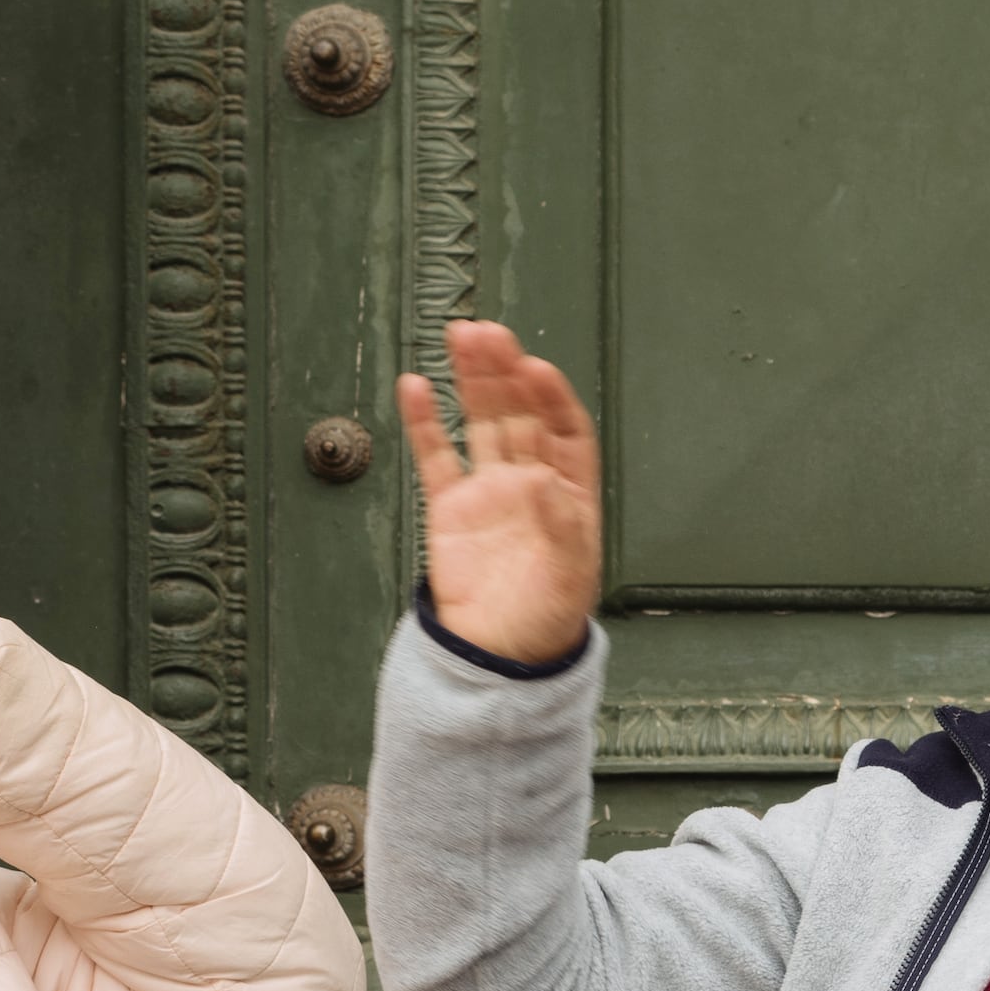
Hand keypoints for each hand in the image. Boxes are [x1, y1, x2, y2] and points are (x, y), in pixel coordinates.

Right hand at [399, 320, 605, 663]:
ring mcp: (489, 490)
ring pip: (481, 422)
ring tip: (461, 336)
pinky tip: (417, 385)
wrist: (499, 656)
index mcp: (572, 493)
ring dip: (472, 380)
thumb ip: (559, 524)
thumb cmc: (547, 618)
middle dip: (506, 373)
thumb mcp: (569, 575)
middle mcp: (532, 481)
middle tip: (488, 333)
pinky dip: (426, 422)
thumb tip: (543, 479)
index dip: (551, 398)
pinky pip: (437, 456)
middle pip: (520, 414)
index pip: (565, 430)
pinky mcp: (450, 507)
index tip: (534, 368)